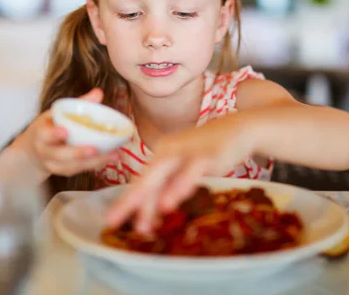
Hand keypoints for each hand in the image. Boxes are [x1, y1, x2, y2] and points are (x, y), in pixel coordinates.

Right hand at [10, 88, 119, 176]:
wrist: (34, 150)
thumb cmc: (49, 127)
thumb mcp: (57, 113)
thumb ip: (78, 103)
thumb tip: (98, 92)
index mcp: (41, 134)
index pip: (45, 134)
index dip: (53, 134)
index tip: (65, 131)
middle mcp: (45, 151)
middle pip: (59, 155)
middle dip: (77, 153)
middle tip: (94, 149)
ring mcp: (53, 164)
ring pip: (72, 166)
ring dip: (93, 162)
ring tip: (113, 155)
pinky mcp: (63, 172)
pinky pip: (79, 170)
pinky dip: (95, 164)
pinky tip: (109, 158)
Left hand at [106, 114, 253, 232]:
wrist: (237, 128)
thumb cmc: (207, 151)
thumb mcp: (185, 168)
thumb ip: (170, 186)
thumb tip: (152, 214)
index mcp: (162, 154)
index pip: (141, 180)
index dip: (126, 201)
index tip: (111, 221)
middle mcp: (170, 150)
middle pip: (146, 177)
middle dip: (130, 200)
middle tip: (113, 221)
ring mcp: (188, 151)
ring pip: (165, 172)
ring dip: (152, 195)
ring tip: (142, 219)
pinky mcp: (208, 154)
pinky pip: (192, 170)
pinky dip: (181, 185)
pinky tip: (173, 200)